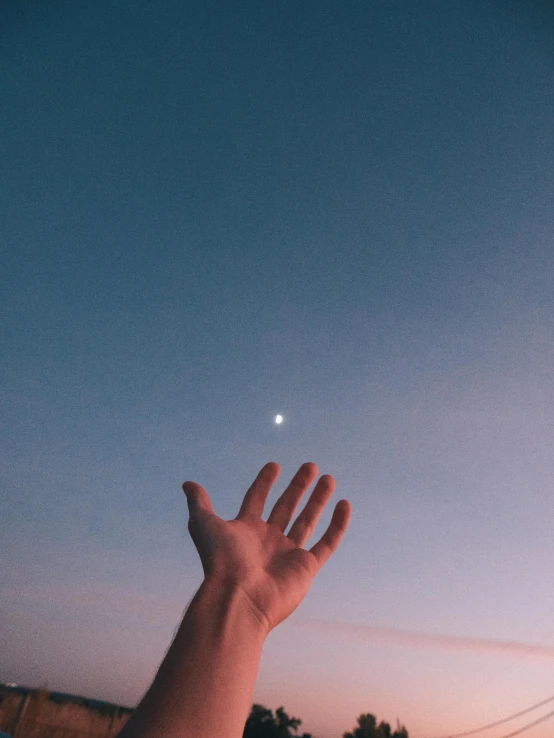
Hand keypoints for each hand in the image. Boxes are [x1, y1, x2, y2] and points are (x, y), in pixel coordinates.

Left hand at [182, 461, 351, 634]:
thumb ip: (199, 503)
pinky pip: (326, 543)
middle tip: (310, 466)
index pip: (256, 500)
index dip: (264, 483)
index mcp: (246, 530)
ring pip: (307, 520)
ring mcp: (288, 554)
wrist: (237, 598)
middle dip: (298, 486)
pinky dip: (337, 525)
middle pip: (286, 507)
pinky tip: (344, 504)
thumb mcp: (204, 525)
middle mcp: (267, 541)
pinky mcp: (306, 568)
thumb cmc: (220, 561)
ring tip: (328, 478)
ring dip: (318, 499)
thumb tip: (188, 484)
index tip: (274, 466)